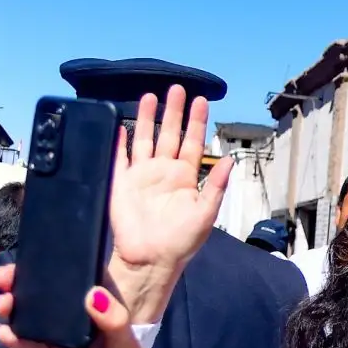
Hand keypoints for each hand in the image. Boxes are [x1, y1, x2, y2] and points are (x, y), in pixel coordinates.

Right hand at [0, 264, 162, 347]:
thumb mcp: (127, 347)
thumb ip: (113, 321)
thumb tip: (92, 294)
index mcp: (102, 310)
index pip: (78, 281)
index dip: (56, 266)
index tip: (33, 256)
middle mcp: (80, 321)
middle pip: (48, 296)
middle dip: (23, 284)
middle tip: (4, 277)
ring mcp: (63, 341)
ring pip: (33, 318)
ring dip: (15, 308)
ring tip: (3, 303)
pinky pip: (29, 347)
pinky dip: (14, 339)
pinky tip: (3, 332)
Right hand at [107, 86, 232, 322]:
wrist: (151, 259)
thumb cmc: (181, 242)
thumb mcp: (205, 214)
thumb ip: (215, 186)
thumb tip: (229, 160)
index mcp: (185, 178)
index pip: (192, 142)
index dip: (196, 122)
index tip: (201, 100)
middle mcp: (164, 172)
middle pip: (169, 134)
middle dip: (173, 112)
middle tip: (177, 88)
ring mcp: (141, 175)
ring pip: (145, 139)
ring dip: (147, 118)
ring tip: (151, 96)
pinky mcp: (120, 182)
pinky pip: (119, 156)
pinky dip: (119, 140)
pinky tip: (119, 123)